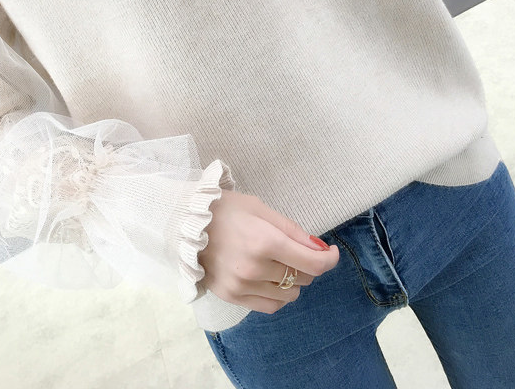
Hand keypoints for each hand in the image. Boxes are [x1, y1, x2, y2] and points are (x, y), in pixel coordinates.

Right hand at [199, 188, 339, 313]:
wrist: (184, 224)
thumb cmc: (225, 210)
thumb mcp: (260, 208)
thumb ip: (291, 229)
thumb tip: (318, 248)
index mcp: (265, 241)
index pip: (312, 263)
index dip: (329, 259)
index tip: (330, 252)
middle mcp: (255, 268)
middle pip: (302, 278)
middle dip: (306, 264)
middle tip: (295, 250)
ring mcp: (242, 286)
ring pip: (288, 295)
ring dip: (292, 281)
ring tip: (279, 264)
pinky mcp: (232, 297)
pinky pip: (270, 306)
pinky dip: (277, 295)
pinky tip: (270, 280)